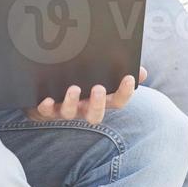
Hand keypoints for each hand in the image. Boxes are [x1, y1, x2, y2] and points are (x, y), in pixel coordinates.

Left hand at [25, 67, 147, 124]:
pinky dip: (46, 107)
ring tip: (73, 88)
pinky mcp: (47, 110)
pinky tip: (46, 100)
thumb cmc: (82, 81)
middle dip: (97, 103)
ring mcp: (66, 110)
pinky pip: (46, 112)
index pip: (118, 101)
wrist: (48, 91)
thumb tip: (141, 72)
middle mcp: (84, 108)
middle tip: (98, 88)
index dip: (125, 92)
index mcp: (100, 100)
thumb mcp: (102, 76)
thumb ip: (120, 71)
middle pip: (95, 114)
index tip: (129, 78)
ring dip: (72, 102)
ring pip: (70, 113)